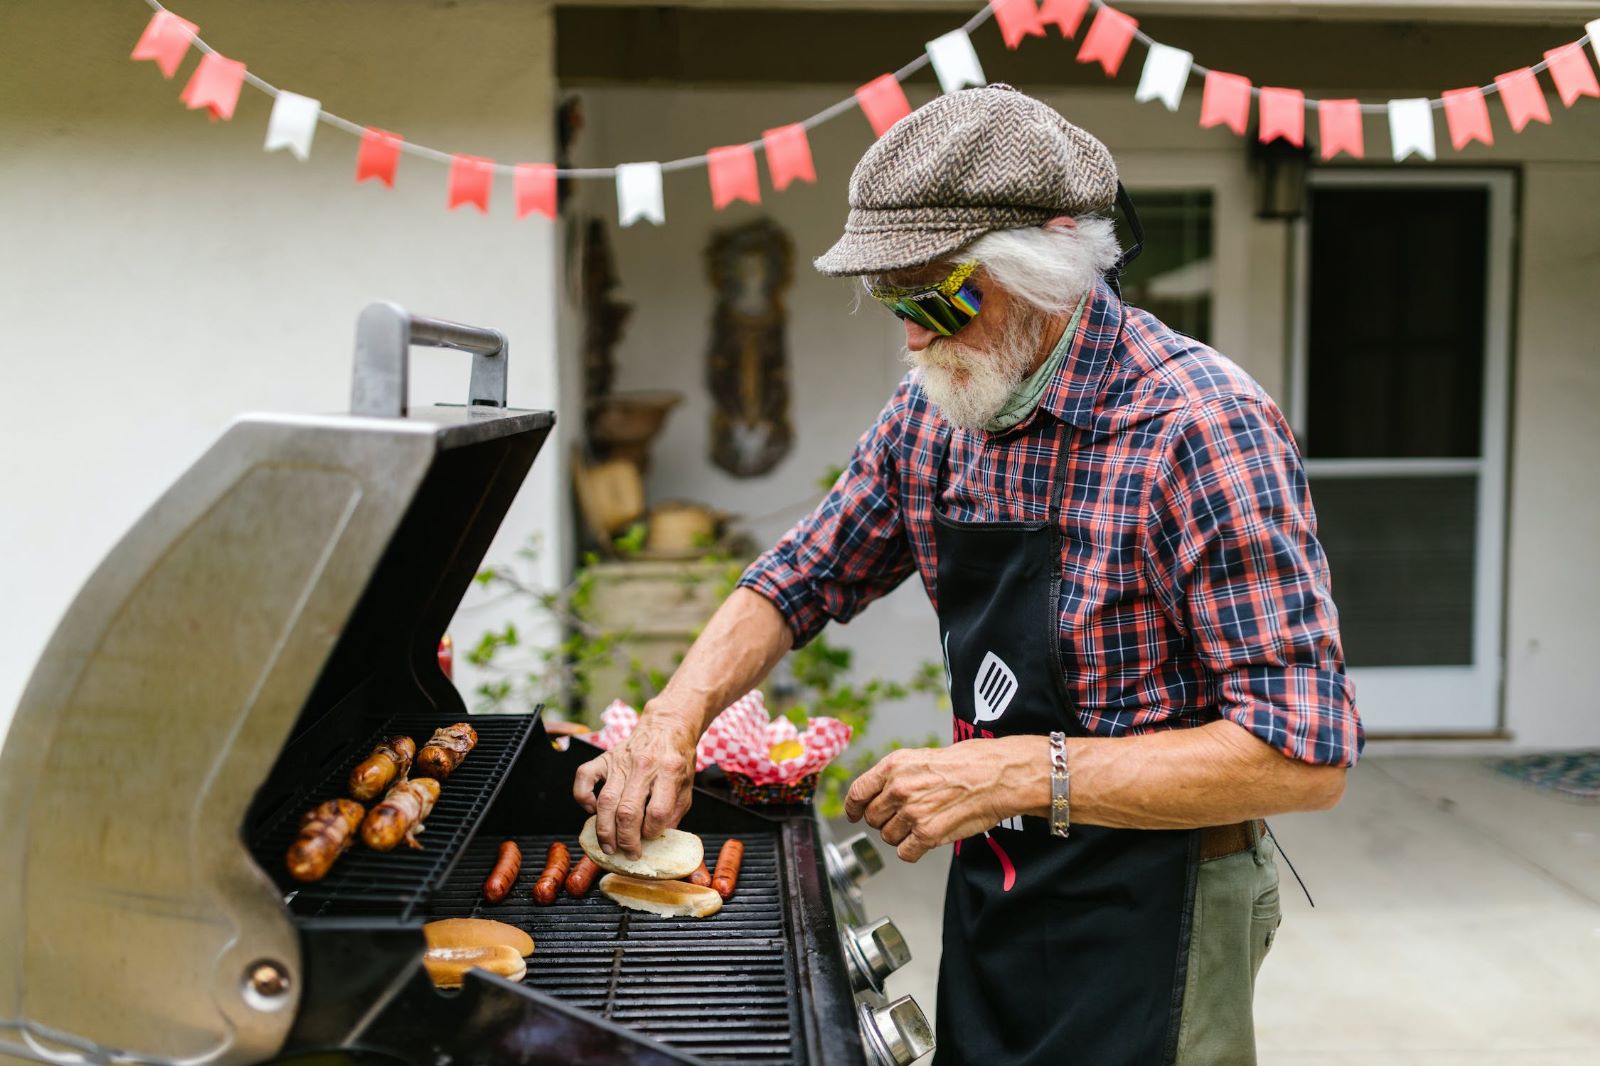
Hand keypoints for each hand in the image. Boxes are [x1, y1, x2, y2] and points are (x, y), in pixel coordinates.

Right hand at [572, 709, 698, 858]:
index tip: (650, 839)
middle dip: (626, 840)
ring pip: (606, 801)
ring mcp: (621, 761)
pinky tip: (591, 810)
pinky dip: (583, 797)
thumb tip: (658, 840)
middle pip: (628, 811)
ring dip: (604, 830)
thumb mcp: (687, 786)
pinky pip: (584, 777)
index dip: (652, 832)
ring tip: (608, 846)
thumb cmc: (677, 758)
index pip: (657, 811)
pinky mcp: (605, 757)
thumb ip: (674, 812)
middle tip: (628, 853)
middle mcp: (643, 765)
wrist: (667, 725)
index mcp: (669, 771)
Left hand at [844, 739, 1032, 861]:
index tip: (854, 814)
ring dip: (901, 835)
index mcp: (893, 766)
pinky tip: (926, 838)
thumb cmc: (967, 763)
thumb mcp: (921, 757)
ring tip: (922, 823)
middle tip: (904, 816)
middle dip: (884, 820)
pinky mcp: (927, 834)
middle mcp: (898, 788)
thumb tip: (877, 794)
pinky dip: (913, 850)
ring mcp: (911, 813)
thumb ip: (895, 775)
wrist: (996, 776)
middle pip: (872, 818)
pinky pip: (905, 853)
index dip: (853, 807)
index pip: (857, 792)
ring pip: (887, 837)